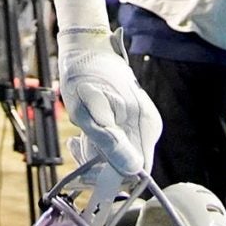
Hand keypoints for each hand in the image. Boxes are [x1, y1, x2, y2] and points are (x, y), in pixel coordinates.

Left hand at [51, 0, 160, 200]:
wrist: (85, 47)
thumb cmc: (84, 73)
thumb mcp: (87, 109)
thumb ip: (109, 140)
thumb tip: (130, 170)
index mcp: (144, 124)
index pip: (137, 171)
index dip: (111, 177)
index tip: (87, 169)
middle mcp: (148, 127)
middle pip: (128, 168)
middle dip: (100, 167)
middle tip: (78, 147)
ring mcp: (140, 126)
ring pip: (119, 161)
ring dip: (95, 158)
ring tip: (78, 140)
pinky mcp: (130, 125)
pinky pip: (116, 149)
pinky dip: (97, 149)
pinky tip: (83, 138)